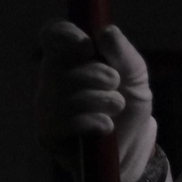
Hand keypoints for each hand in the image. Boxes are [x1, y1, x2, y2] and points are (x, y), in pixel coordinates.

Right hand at [36, 21, 156, 181]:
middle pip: (62, 66)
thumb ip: (123, 52)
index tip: (88, 48)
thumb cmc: (129, 105)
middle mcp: (51, 79)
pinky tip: (106, 126)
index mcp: (68, 56)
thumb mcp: (135, 75)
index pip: (52, 34)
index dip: (66, 35)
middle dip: (98, 75)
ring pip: (65, 95)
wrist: (132, 148)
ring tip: (116, 107)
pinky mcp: (47, 134)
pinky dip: (93, 122)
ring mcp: (46, 107)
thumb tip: (105, 33)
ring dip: (100, 100)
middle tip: (115, 84)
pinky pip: (65, 122)